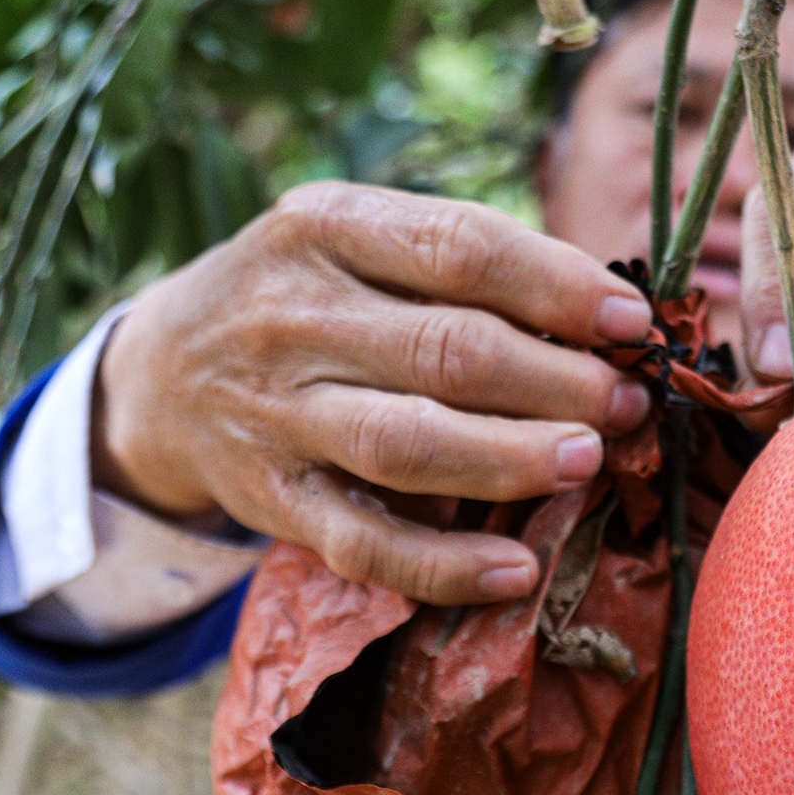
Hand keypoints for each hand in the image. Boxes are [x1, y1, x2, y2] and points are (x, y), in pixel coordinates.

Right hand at [93, 181, 654, 604]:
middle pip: (449, 350)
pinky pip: (366, 543)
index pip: (460, 248)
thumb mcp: (355, 243)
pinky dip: (446, 565)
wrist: (160, 375)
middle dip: (558, 381)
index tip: (632, 321)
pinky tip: (516, 569)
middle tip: (627, 402)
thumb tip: (606, 313)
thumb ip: (459, 264)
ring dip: (514, 456)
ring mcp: (278, 413)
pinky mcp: (273, 499)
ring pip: (410, 443)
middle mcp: (293, 314)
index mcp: (325, 226)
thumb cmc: (305, 299)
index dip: (559, 286)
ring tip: (589, 459)